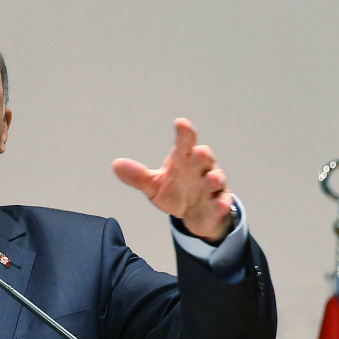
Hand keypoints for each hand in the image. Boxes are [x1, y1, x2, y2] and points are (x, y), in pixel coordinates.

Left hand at [112, 118, 233, 241]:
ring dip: (214, 178)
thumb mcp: (153, 186)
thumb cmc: (175, 192)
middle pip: (204, 157)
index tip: (180, 123)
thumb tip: (115, 164)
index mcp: (183, 160)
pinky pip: (222, 202)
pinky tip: (221, 204)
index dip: (184, 133)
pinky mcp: (218, 204)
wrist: (193, 215)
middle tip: (198, 151)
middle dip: (201, 154)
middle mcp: (201, 169)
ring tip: (210, 178)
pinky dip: (222, 204)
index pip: (185, 142)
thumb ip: (138, 176)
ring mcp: (212, 186)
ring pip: (216, 178)